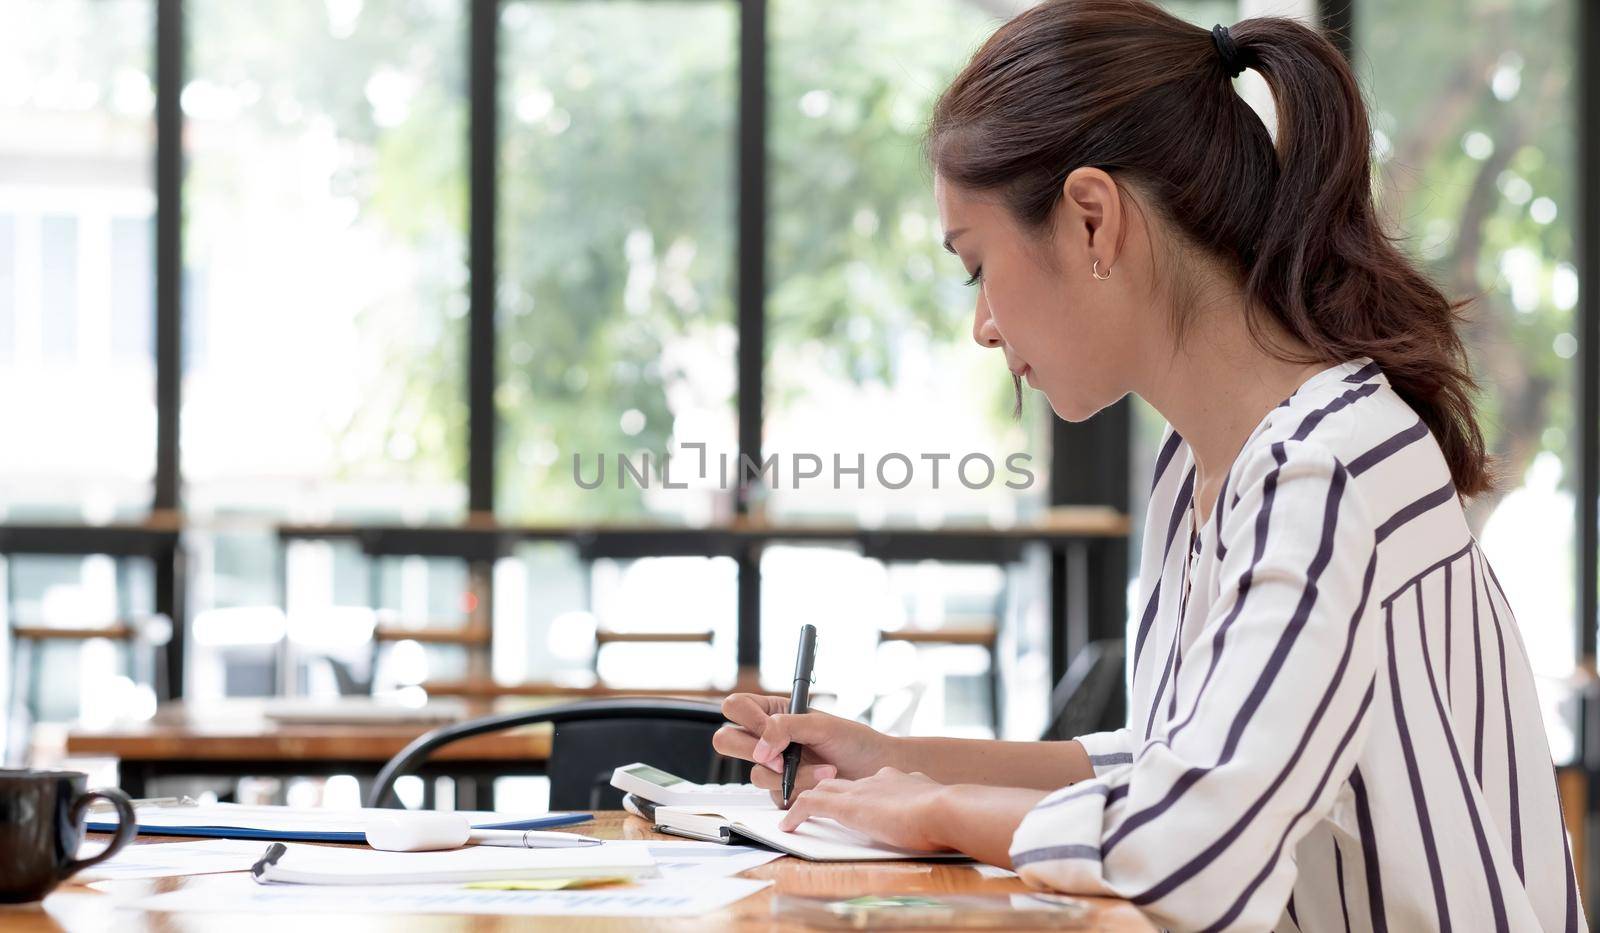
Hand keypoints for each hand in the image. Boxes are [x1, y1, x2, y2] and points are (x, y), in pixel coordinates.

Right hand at [713, 693, 893, 805]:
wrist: (874, 770)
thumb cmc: (853, 741)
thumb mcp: (820, 724)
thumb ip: (785, 727)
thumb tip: (761, 747)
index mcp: (772, 712)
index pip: (735, 707)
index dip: (747, 718)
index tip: (769, 728)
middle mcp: (766, 739)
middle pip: (726, 740)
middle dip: (753, 751)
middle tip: (782, 757)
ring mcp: (773, 767)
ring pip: (754, 773)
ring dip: (792, 774)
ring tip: (823, 769)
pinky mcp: (782, 791)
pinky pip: (774, 795)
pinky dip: (801, 788)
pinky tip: (822, 781)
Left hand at [777, 766, 949, 851]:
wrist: (944, 809)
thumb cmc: (948, 813)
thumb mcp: (939, 805)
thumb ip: (931, 805)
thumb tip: (937, 813)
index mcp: (899, 781)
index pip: (871, 782)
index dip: (860, 791)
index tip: (856, 802)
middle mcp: (876, 781)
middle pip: (840, 781)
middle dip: (824, 789)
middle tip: (812, 800)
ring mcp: (860, 791)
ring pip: (820, 788)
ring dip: (804, 798)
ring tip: (792, 813)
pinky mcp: (847, 806)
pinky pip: (810, 804)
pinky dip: (796, 813)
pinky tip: (787, 826)